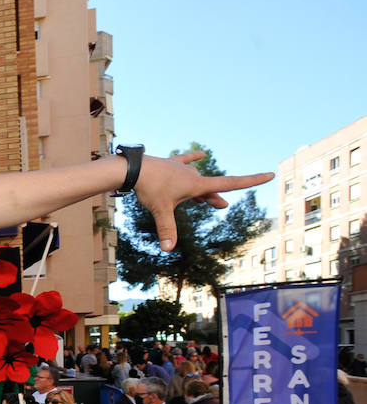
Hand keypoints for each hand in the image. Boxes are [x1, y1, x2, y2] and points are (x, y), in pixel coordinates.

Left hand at [133, 151, 273, 249]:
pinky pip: (185, 161)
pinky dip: (192, 159)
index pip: (231, 183)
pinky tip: (200, 155)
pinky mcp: (171, 164)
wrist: (134, 169)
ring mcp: (182, 168)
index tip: (270, 174)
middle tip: (221, 206)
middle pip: (210, 188)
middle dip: (214, 198)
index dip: (251, 180)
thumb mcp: (160, 211)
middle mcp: (193, 175)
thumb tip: (168, 249)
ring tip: (202, 200)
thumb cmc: (149, 189)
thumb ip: (167, 229)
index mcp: (197, 184)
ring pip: (196, 179)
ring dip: (201, 189)